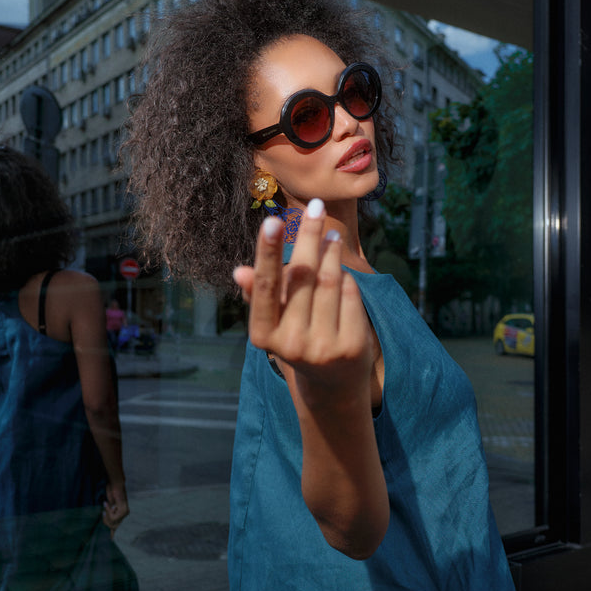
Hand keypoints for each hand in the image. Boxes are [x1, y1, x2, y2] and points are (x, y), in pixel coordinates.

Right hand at [103, 480, 128, 534]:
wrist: (116, 485)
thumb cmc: (111, 493)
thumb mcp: (108, 506)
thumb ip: (108, 514)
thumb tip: (106, 524)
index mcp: (121, 514)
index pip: (117, 527)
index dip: (113, 533)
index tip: (111, 540)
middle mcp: (125, 515)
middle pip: (113, 526)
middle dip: (106, 521)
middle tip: (103, 513)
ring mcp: (125, 513)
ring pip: (112, 522)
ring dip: (107, 515)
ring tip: (106, 506)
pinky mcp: (123, 511)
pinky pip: (113, 517)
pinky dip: (108, 511)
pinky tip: (108, 505)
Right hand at [234, 199, 372, 409]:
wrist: (332, 383)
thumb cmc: (296, 337)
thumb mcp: (274, 320)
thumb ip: (260, 295)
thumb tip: (239, 272)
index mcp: (264, 336)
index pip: (265, 287)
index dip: (267, 253)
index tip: (271, 221)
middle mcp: (290, 345)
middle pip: (301, 276)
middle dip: (309, 237)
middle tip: (316, 208)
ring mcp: (322, 348)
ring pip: (328, 282)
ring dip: (330, 253)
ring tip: (331, 235)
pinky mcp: (350, 347)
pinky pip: (350, 296)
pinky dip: (347, 278)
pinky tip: (342, 272)